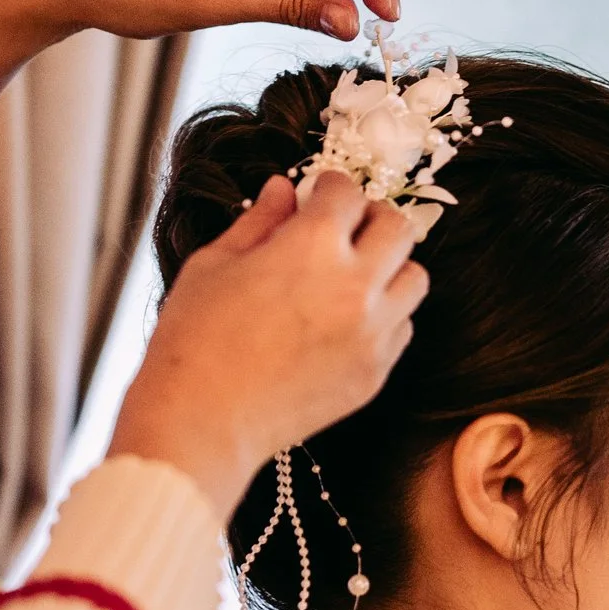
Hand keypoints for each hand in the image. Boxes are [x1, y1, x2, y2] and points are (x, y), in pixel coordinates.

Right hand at [109, 171, 428, 517]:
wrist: (202, 422)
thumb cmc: (194, 341)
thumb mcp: (215, 264)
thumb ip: (259, 222)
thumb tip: (283, 190)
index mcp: (313, 246)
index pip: (347, 194)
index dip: (331, 186)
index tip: (320, 193)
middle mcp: (355, 286)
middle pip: (399, 229)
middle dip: (371, 218)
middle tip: (345, 226)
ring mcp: (373, 333)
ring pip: (414, 279)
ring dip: (389, 267)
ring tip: (353, 274)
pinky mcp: (375, 373)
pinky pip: (402, 327)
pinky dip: (385, 315)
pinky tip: (348, 319)